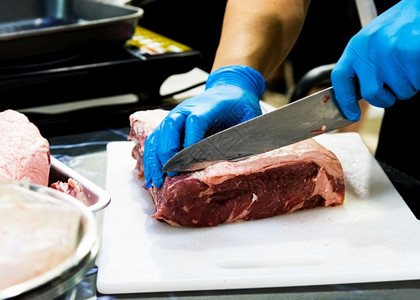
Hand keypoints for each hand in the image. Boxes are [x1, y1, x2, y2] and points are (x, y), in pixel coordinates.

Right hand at [143, 65, 264, 188]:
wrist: (230, 88)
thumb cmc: (240, 105)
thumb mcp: (250, 117)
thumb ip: (246, 135)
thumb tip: (242, 159)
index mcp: (208, 106)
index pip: (195, 121)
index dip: (191, 141)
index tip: (190, 161)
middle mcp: (187, 109)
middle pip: (171, 127)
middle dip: (168, 152)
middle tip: (171, 173)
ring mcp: (176, 116)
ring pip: (159, 134)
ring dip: (155, 158)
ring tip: (156, 180)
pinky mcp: (170, 124)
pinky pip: (156, 140)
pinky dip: (151, 158)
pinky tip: (152, 175)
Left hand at [331, 0, 419, 120]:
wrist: (419, 9)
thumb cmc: (397, 27)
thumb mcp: (370, 42)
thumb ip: (362, 65)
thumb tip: (357, 93)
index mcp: (356, 48)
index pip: (340, 79)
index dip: (344, 100)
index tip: (351, 114)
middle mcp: (369, 52)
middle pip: (371, 94)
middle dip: (385, 99)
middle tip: (392, 91)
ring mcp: (389, 54)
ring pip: (400, 92)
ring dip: (408, 85)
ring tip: (408, 65)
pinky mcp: (410, 56)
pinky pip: (416, 84)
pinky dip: (419, 79)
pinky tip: (417, 63)